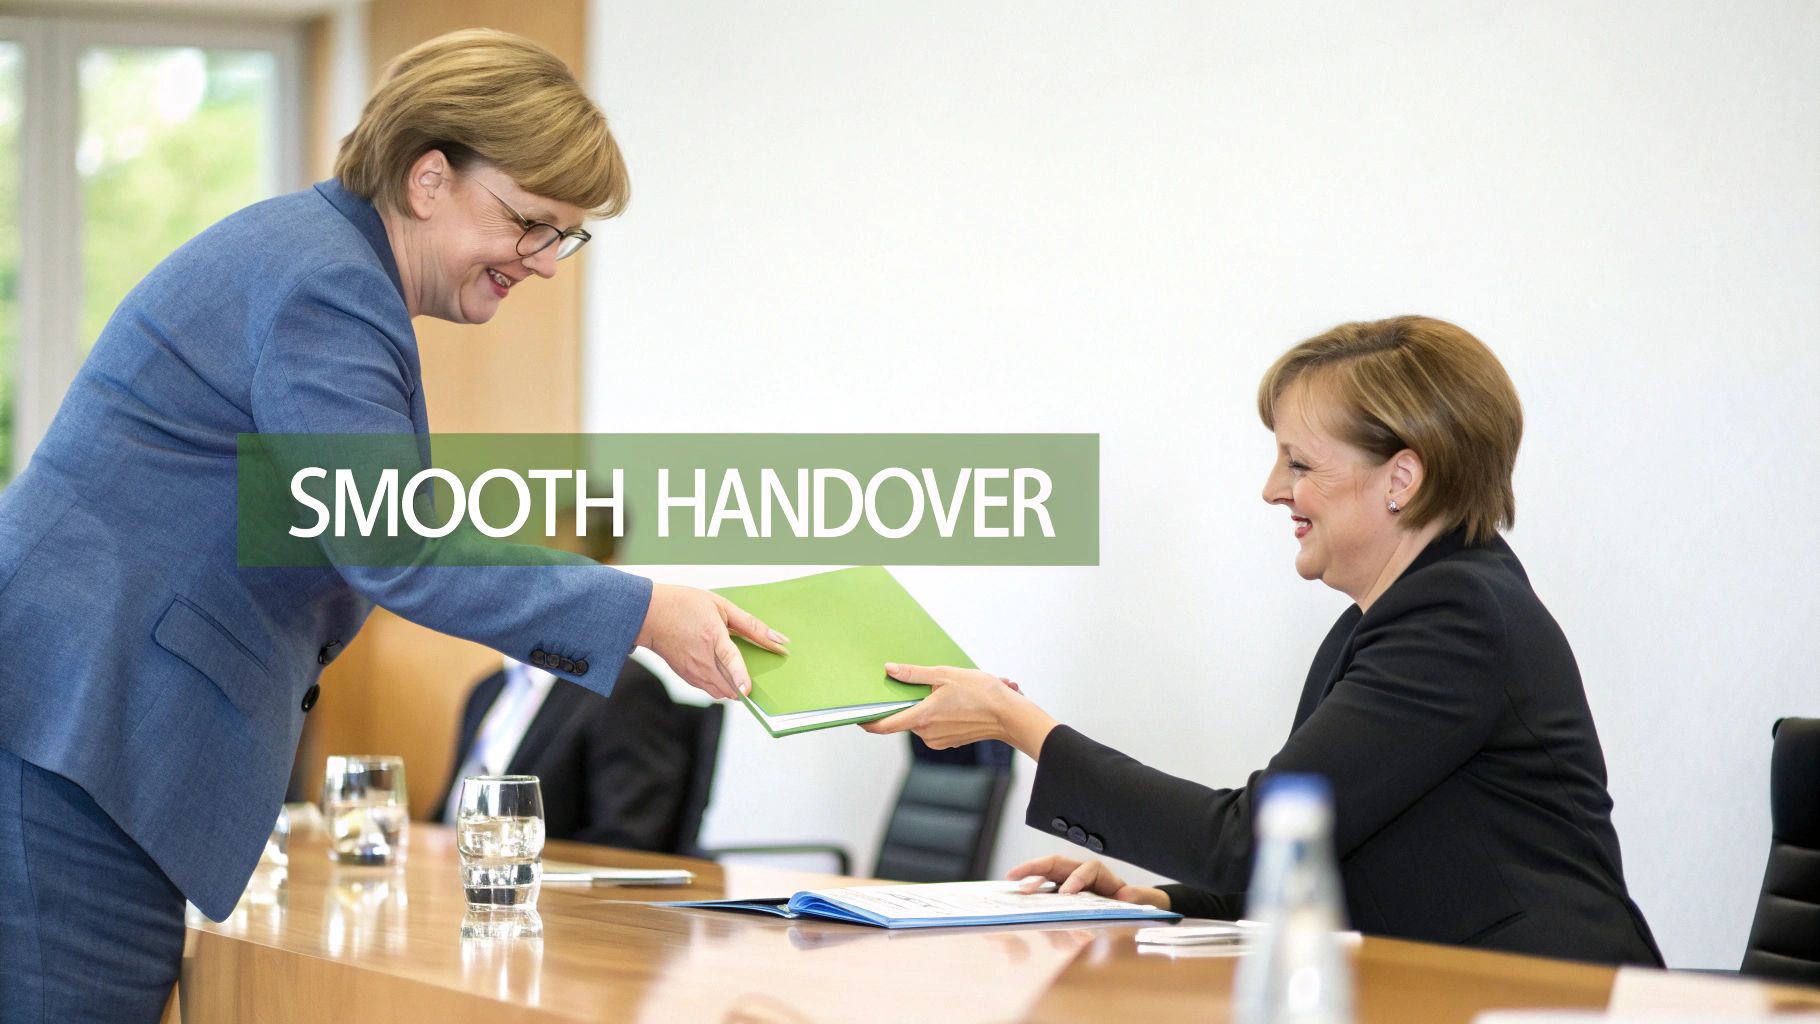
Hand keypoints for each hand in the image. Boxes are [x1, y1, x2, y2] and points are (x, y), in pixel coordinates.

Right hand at [635, 583, 787, 699]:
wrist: (650, 615)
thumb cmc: (685, 605)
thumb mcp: (721, 606)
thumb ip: (750, 625)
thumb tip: (778, 639)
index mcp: (712, 635)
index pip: (729, 659)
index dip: (739, 675)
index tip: (748, 690)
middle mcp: (702, 657)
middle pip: (730, 683)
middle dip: (747, 686)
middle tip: (759, 680)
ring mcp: (693, 670)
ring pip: (722, 691)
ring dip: (736, 688)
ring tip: (743, 676)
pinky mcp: (687, 677)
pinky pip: (711, 690)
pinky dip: (723, 686)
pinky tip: (724, 673)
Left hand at [859, 663, 1057, 756]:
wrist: (1010, 716)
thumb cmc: (981, 693)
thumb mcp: (945, 675)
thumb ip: (914, 674)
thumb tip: (889, 670)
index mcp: (922, 717)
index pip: (884, 726)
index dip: (867, 721)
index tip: (857, 715)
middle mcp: (927, 733)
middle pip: (904, 718)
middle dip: (907, 702)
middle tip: (921, 684)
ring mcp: (939, 740)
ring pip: (920, 721)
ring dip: (926, 706)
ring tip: (949, 691)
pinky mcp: (950, 740)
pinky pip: (934, 726)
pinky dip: (938, 714)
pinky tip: (955, 702)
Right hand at [1007, 855, 1171, 909]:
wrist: (1130, 906)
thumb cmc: (1133, 902)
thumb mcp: (1141, 899)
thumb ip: (1137, 896)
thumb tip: (1126, 894)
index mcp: (1101, 874)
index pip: (1087, 869)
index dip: (1076, 879)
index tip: (1067, 893)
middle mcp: (1080, 873)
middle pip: (1056, 863)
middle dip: (1036, 867)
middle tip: (1018, 878)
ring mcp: (1067, 881)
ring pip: (1045, 874)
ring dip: (1029, 877)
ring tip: (1013, 886)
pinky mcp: (1060, 893)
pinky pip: (1044, 889)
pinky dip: (1031, 890)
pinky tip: (1018, 897)